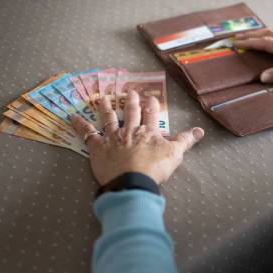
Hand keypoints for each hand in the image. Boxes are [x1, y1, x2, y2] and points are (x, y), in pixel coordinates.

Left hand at [71, 92, 203, 185]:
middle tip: (129, 91)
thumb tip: (200, 130)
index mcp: (148, 132)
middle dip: (130, 101)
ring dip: (106, 107)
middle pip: (130, 112)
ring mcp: (113, 137)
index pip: (151, 115)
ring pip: (109, 118)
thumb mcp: (175, 154)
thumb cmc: (155, 169)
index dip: (151, 105)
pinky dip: (80, 125)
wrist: (133, 181)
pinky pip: (87, 133)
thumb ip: (186, 140)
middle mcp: (130, 130)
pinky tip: (72, 116)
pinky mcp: (98, 147)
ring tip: (104, 97)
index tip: (150, 97)